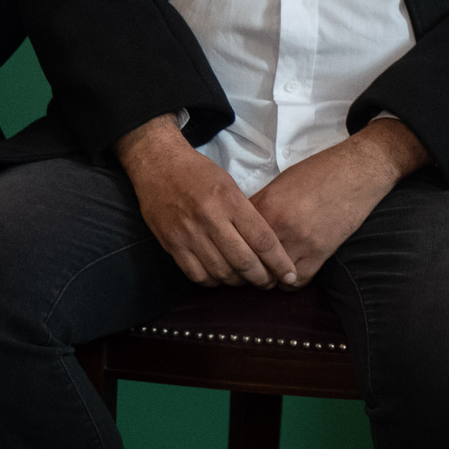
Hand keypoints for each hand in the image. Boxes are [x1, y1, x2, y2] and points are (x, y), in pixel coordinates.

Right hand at [116, 114, 297, 288]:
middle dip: (262, 279)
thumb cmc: (200, 174)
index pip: (263, 241)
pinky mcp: (171, 244)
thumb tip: (268, 246)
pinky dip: (212, 281)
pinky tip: (220, 277)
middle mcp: (210, 220)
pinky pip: (196, 274)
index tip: (289, 275)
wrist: (158, 165)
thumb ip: (248, 214)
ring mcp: (188, 234)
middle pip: (244, 262)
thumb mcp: (232, 186)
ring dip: (237, 282)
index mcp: (231, 203)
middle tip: (269, 283)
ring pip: (221, 272)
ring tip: (245, 279)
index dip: (279, 263)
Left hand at [249, 117, 426, 282]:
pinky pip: (297, 279)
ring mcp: (300, 239)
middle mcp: (278, 224)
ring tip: (270, 274)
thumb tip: (245, 226)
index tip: (235, 254)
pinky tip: (290, 274)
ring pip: (271, 275)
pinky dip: (290, 282)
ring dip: (268, 278)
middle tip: (249, 269)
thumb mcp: (280, 183)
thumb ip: (260, 206)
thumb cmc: (319, 172)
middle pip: (249, 260)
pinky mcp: (321, 251)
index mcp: (263, 205)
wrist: (358, 171)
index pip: (234, 238)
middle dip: (246, 268)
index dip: (232, 248)